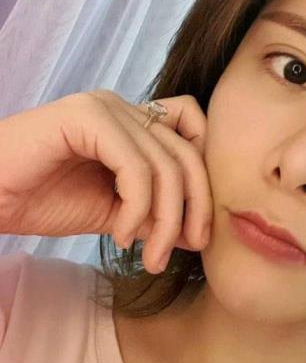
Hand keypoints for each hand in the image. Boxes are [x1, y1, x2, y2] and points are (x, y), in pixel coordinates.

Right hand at [0, 89, 212, 273]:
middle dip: (195, 208)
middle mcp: (125, 108)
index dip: (205, 182)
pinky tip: (120, 234)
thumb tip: (198, 235)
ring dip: (165, 220)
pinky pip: (135, 166)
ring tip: (148, 255)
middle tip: (184, 249)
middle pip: (188, 153)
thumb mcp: (116, 214)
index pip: (195, 137)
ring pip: (165, 164)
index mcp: (134, 123)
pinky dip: (136, 208)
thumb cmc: (43, 200)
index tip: (196, 232)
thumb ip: (155, 215)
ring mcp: (106, 108)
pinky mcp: (86, 117)